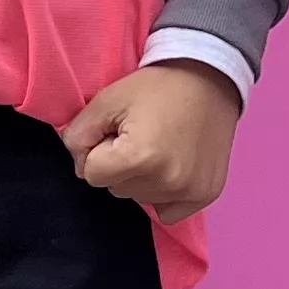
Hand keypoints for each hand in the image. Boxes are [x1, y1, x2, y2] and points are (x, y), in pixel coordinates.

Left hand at [63, 61, 240, 220]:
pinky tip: (172, 165)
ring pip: (140, 198)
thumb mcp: (107, 99)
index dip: (98, 150)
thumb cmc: (156, 86)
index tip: (117, 131)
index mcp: (140, 157)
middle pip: (116, 189)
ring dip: (141, 178)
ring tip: (158, 145)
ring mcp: (190, 191)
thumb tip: (78, 164)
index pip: (92, 174)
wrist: (210, 77)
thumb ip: (78, 134)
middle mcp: (167, 181)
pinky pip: (168, 211)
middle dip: (119, 165)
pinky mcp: (206, 194)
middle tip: (140, 135)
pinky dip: (164, 193)